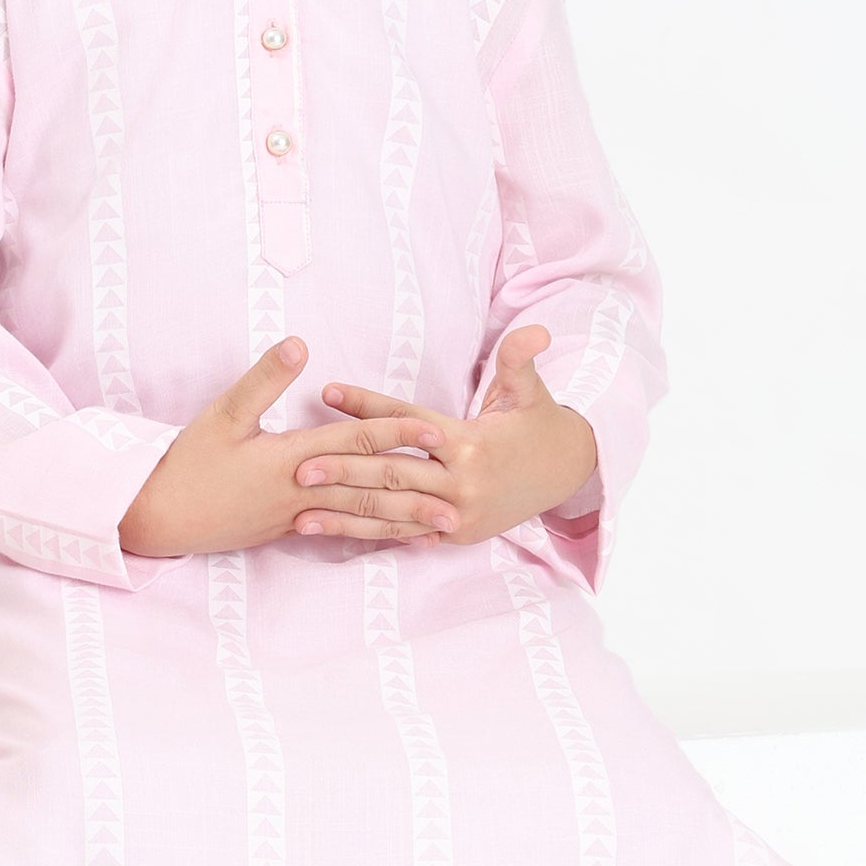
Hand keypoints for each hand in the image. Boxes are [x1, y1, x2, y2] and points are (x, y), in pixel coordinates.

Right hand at [117, 338, 461, 558]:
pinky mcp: (289, 530)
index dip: (396, 433)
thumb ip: (264, 380)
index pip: (354, 442)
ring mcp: (297, 516)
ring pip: (361, 517)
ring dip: (405, 521)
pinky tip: (397, 539)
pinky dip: (374, 535)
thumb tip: (300, 342)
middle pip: (368, 485)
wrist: (158, 517)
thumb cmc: (187, 463)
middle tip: (461, 492)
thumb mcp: (222, 414)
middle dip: (417, 488)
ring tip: (443, 527)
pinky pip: (341, 532)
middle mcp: (302, 492)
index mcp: (290, 458)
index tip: (434, 431)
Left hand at [291, 326, 597, 545]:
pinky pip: (405, 534)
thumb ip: (518, 360)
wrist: (567, 473)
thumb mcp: (531, 390)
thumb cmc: (538, 425)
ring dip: (344, 515)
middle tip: (298, 467)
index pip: (408, 422)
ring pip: (392, 514)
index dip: (368, 406)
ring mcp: (458, 515)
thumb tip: (535, 330)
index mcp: (470, 443)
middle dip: (344, 472)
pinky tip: (334, 535)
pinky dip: (368, 535)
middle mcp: (462, 483)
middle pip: (393, 475)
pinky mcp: (455, 536)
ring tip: (300, 513)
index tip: (327, 393)